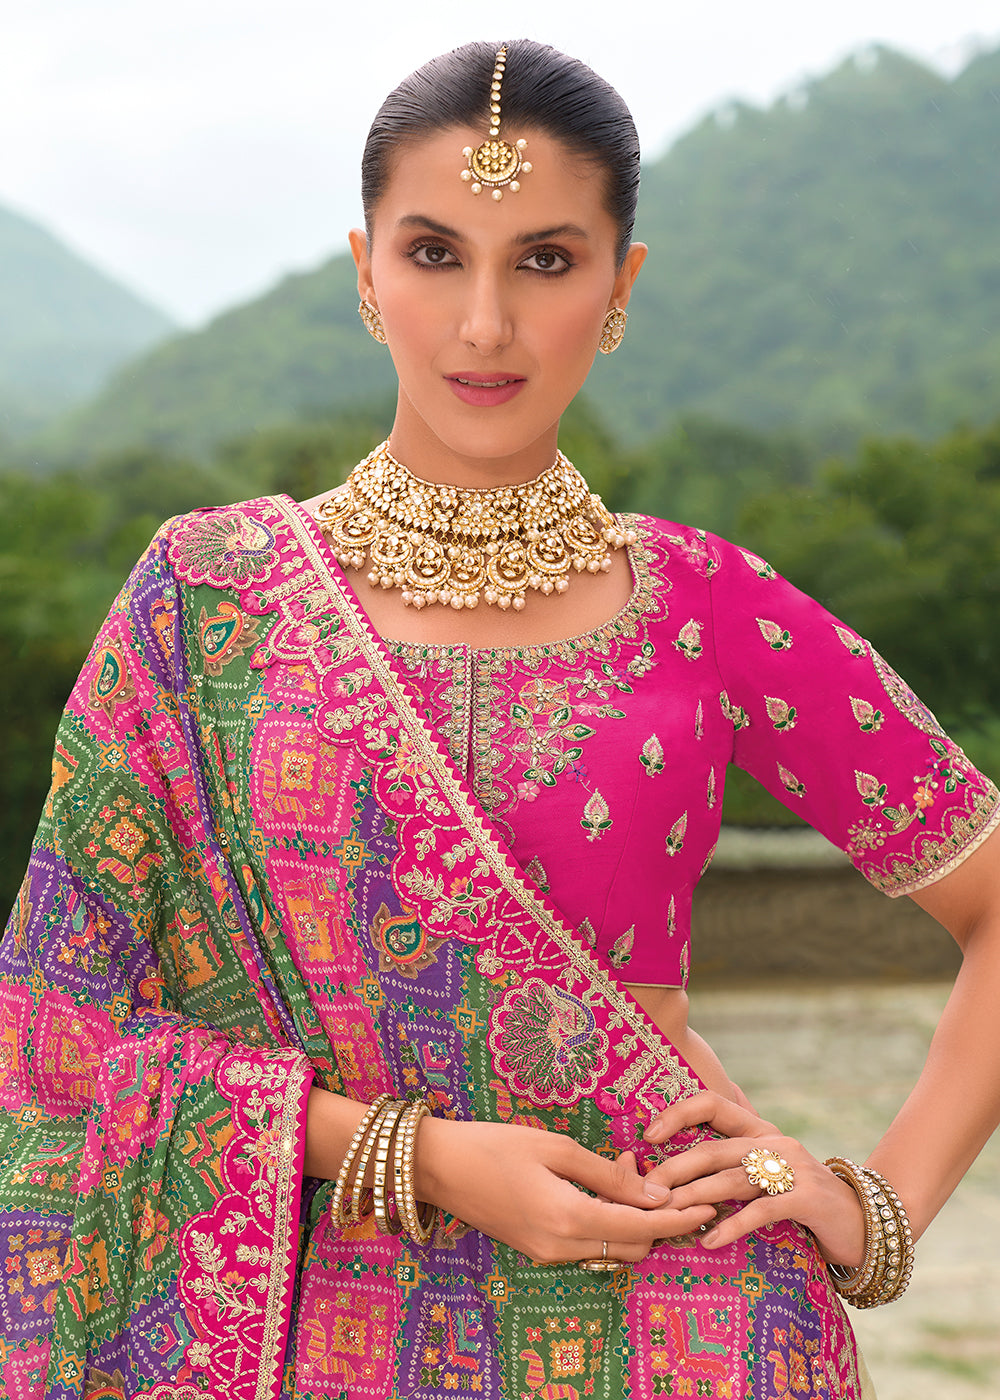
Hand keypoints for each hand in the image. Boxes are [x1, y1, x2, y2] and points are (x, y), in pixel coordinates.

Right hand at [415, 1117, 717, 1264]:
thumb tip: (653, 1190)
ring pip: (611, 1246)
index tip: (708, 1204)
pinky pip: (588, 1243)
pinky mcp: (537, 1249)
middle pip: (632, 1244)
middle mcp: (561, 1247)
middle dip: (660, 1219)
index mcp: (568, 1218)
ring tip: (636, 1174)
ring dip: (633, 1220)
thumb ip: (605, 1173)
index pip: (641, 1225)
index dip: (678, 1216)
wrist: (437, 1167)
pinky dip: (607, 1221)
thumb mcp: (554, 1148)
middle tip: (673, 1181)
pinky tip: (605, 1186)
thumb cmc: (493, 1145)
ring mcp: (547, 1253)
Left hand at [643, 1091, 865, 1268]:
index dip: (677, 1114)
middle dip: (675, 1169)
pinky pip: (761, 1210)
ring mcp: (793, 1168)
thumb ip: (738, 1149)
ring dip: (695, 1198)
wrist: (863, 1222)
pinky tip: (709, 1240)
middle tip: (647, 1190)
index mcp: (760, 1130)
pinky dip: (732, 1225)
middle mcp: (774, 1142)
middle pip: (713, 1149)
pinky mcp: (807, 1198)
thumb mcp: (771, 1166)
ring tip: (668, 1216)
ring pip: (732, 1179)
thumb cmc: (803, 1197)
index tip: (648, 1136)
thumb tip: (702, 1124)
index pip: (713, 1104)